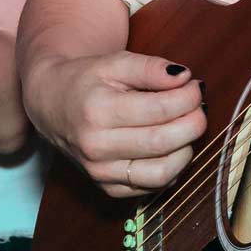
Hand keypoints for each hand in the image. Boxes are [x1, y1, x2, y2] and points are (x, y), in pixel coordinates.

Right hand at [21, 50, 205, 199]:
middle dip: (194, 123)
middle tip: (199, 107)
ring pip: (163, 173)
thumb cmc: (87, 80)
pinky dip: (171, 169)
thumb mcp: (115, 62)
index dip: (188, 98)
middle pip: (164, 143)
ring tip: (186, 128)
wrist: (51, 103)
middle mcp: (96, 147)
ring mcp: (100, 172)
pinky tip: (170, 147)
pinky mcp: (107, 188)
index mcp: (97, 111)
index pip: (160, 110)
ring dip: (187, 150)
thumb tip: (186, 78)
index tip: (196, 87)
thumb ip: (151, 67)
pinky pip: (152, 187)